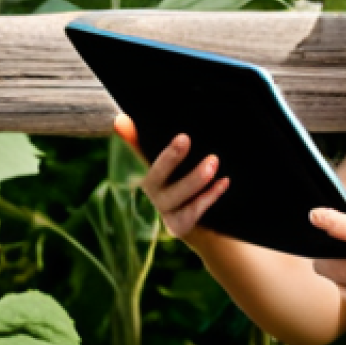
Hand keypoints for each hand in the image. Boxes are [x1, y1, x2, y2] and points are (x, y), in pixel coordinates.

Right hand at [113, 113, 228, 240]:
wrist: (185, 217)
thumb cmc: (168, 180)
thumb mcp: (156, 163)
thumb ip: (138, 143)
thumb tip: (121, 119)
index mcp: (136, 174)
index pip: (131, 155)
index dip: (127, 142)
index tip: (123, 121)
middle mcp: (145, 193)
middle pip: (154, 176)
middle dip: (169, 158)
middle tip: (184, 138)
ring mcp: (160, 211)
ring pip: (176, 196)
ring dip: (195, 178)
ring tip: (213, 161)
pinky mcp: (178, 225)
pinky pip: (194, 210)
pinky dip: (210, 196)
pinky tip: (224, 181)